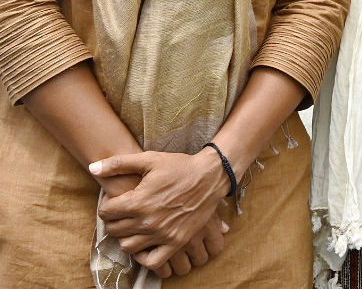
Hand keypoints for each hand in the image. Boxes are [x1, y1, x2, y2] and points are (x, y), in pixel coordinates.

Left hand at [91, 147, 228, 272]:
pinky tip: (144, 244)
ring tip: (134, 225)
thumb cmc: (179, 166)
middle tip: (125, 211)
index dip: (108, 204)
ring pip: (127, 246)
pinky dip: (144, 257)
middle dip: (115, 219)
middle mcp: (148, 221)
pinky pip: (152, 261)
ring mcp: (162, 234)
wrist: (211, 175)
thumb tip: (93, 167)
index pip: (105, 212)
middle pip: (114, 230)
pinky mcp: (176, 241)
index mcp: (138, 201)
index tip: (117, 199)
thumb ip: (119, 163)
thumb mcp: (150, 159)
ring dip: (126, 236)